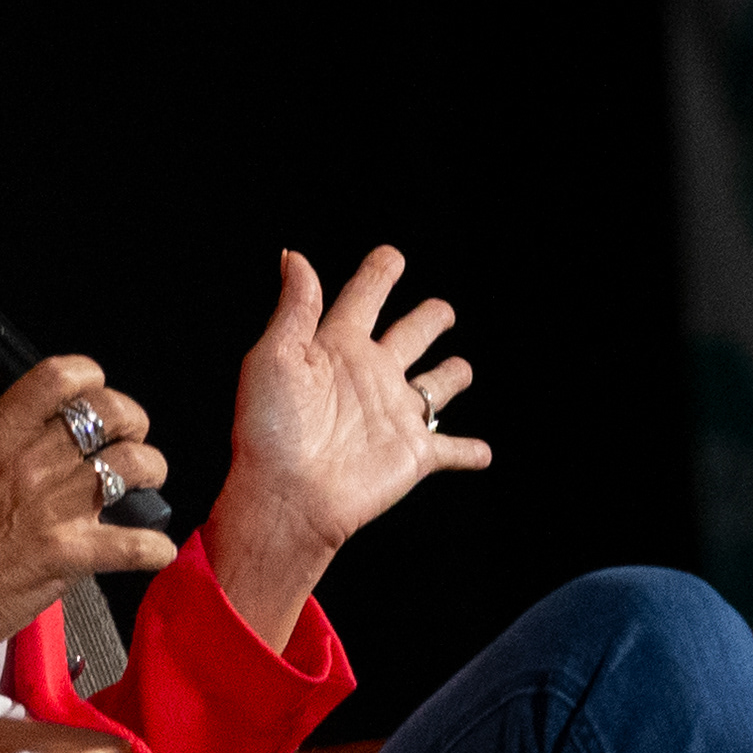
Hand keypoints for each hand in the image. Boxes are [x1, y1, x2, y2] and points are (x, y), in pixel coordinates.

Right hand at [0, 356, 175, 659]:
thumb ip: (1, 443)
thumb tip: (35, 431)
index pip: (57, 378)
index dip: (91, 379)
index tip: (98, 395)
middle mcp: (30, 462)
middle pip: (109, 413)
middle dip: (133, 422)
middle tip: (130, 441)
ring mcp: (53, 506)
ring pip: (132, 464)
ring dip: (151, 472)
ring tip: (144, 485)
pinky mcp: (70, 552)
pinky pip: (135, 542)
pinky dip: (155, 547)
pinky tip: (158, 550)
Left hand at [209, 246, 490, 649]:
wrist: (287, 496)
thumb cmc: (270, 430)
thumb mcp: (274, 357)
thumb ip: (295, 307)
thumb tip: (295, 257)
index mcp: (336, 348)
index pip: (363, 299)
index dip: (378, 275)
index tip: (392, 257)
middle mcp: (370, 377)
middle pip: (409, 336)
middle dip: (428, 320)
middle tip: (441, 311)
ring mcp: (394, 415)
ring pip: (435, 387)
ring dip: (451, 377)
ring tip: (461, 369)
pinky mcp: (414, 454)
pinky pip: (451, 449)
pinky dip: (469, 450)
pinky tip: (482, 452)